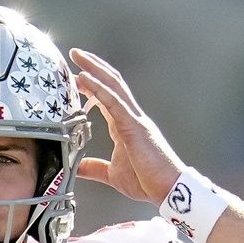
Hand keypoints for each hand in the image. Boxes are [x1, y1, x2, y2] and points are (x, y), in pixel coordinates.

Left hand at [69, 49, 185, 204]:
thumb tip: (78, 167)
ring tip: (78, 56)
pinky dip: (98, 88)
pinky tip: (85, 78)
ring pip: (113, 86)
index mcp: (125, 126)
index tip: (75, 76)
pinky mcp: (134, 126)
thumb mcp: (112, 174)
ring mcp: (134, 119)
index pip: (107, 98)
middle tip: (75, 53)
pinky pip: (114, 102)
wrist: (168, 189)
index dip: (91, 85)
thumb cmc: (147, 181)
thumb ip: (95, 168)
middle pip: (111, 83)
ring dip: (94, 69)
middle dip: (93, 66)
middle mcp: (130, 117)